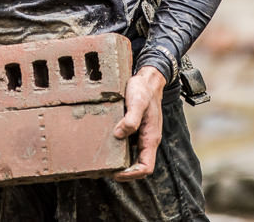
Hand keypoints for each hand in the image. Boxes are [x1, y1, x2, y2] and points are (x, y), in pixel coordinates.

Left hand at [112, 65, 165, 180]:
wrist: (147, 79)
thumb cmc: (144, 90)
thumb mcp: (137, 102)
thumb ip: (130, 119)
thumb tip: (119, 134)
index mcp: (151, 138)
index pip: (146, 167)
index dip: (132, 174)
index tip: (116, 173)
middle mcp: (147, 139)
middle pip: (138, 166)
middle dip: (123, 171)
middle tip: (104, 170)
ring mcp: (141, 135)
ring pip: (132, 156)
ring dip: (120, 162)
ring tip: (102, 161)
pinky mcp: (134, 129)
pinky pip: (127, 145)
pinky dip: (118, 149)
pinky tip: (105, 144)